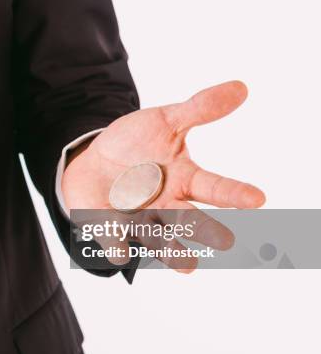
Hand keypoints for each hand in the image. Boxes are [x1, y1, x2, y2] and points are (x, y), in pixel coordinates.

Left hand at [62, 81, 264, 270]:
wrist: (95, 159)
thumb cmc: (137, 144)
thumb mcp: (165, 121)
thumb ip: (198, 109)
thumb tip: (241, 87)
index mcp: (185, 180)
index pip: (215, 188)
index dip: (235, 194)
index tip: (258, 199)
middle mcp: (166, 204)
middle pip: (189, 219)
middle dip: (205, 230)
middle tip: (225, 241)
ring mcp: (137, 217)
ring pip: (156, 237)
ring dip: (170, 250)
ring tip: (188, 265)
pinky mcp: (108, 223)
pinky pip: (113, 236)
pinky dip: (116, 244)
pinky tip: (121, 254)